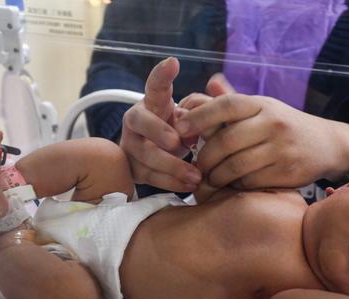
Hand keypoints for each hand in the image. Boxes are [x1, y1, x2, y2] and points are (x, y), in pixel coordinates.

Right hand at [120, 57, 201, 191]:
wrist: (157, 158)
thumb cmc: (178, 132)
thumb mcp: (189, 118)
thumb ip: (203, 107)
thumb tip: (218, 84)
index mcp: (153, 103)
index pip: (155, 85)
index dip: (162, 74)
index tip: (174, 63)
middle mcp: (136, 120)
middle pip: (142, 122)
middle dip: (159, 132)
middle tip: (178, 142)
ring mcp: (130, 144)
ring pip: (145, 154)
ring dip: (172, 165)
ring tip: (196, 175)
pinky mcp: (132, 168)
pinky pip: (149, 177)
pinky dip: (171, 182)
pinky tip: (189, 186)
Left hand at [174, 93, 348, 189]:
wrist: (327, 145)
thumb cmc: (283, 126)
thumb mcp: (262, 108)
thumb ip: (232, 100)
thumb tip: (209, 83)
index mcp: (262, 104)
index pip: (226, 105)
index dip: (199, 115)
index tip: (179, 128)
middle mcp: (272, 123)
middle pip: (226, 141)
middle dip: (204, 157)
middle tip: (196, 167)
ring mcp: (281, 149)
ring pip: (235, 166)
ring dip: (216, 177)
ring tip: (210, 179)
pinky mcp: (287, 172)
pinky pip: (250, 182)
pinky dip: (235, 186)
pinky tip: (232, 185)